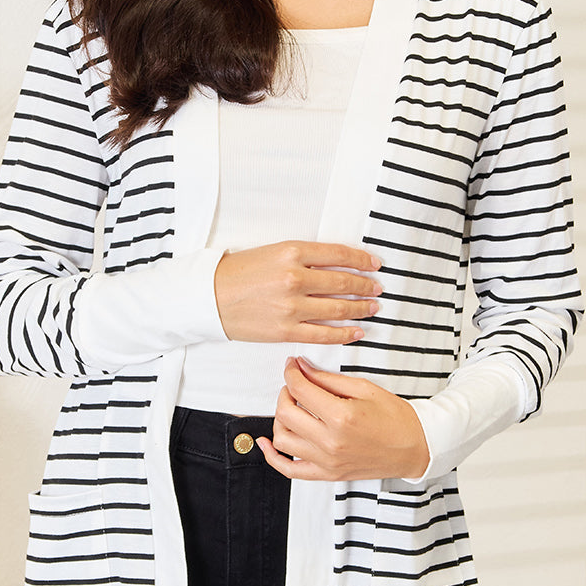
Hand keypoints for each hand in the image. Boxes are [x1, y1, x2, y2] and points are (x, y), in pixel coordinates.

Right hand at [214, 241, 382, 344]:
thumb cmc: (237, 273)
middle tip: (377, 288)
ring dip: (360, 308)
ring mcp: (291, 306)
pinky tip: (357, 331)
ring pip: (338, 308)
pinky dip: (344, 333)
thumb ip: (303, 257)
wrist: (208, 297)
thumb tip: (336, 264)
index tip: (374, 264)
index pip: (339, 254)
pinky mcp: (286, 330)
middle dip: (366, 286)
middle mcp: (294, 277)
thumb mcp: (271, 252)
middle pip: (343, 282)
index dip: (362, 259)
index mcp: (292, 251)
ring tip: (372, 308)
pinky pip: (324, 334)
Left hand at [257, 357, 430, 481]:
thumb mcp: (364, 389)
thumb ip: (327, 379)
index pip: (300, 390)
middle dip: (285, 393)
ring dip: (281, 419)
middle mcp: (331, 441)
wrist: (415, 448)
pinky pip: (289, 470)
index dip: (291, 373)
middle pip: (286, 413)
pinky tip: (267, 442)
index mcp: (341, 417)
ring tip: (293, 409)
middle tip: (294, 385)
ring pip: (283, 439)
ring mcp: (327, 461)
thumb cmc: (395, 417)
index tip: (292, 366)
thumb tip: (301, 367)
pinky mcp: (327, 474)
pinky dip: (273, 457)